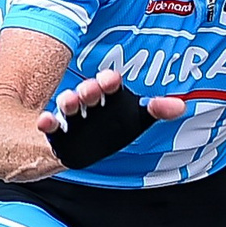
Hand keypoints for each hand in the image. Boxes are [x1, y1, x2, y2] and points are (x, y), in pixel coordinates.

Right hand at [35, 68, 185, 136]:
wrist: (83, 147)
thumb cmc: (110, 127)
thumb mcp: (135, 120)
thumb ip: (155, 111)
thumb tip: (181, 106)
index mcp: (107, 97)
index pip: (109, 85)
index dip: (109, 81)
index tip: (111, 79)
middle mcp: (88, 103)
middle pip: (88, 94)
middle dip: (89, 90)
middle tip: (91, 88)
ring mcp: (71, 118)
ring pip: (68, 107)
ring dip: (68, 102)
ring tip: (68, 100)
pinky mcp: (57, 134)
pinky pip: (51, 128)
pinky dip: (46, 123)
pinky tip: (44, 120)